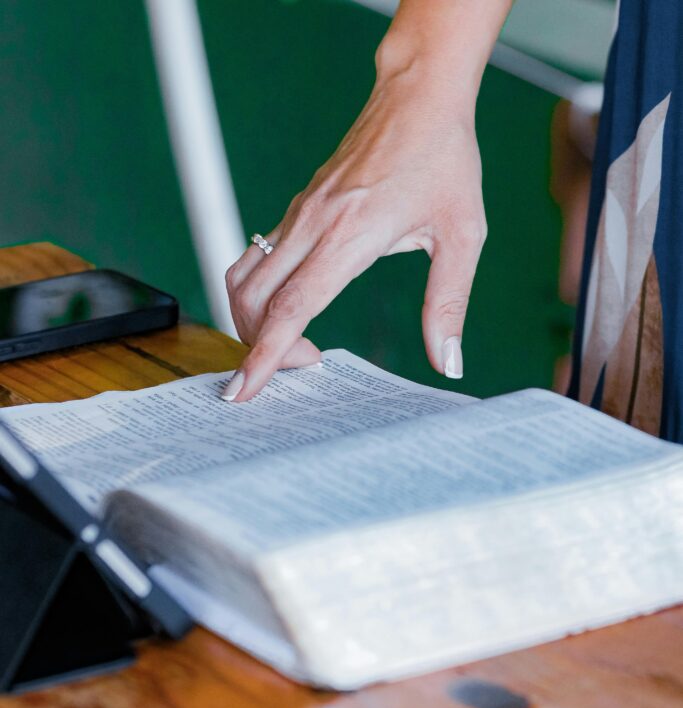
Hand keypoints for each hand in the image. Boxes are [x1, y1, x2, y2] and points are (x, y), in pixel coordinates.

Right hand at [223, 58, 486, 401]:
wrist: (418, 95)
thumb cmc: (444, 159)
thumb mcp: (463, 235)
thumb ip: (449, 304)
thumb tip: (448, 361)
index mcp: (350, 236)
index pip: (290, 307)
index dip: (264, 354)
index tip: (243, 390)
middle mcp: (313, 225)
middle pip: (253, 301)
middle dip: (259, 347)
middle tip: (302, 368)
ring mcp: (299, 215)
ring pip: (245, 279)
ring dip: (251, 321)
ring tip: (289, 345)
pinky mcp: (298, 210)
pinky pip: (257, 258)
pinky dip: (257, 294)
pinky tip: (286, 309)